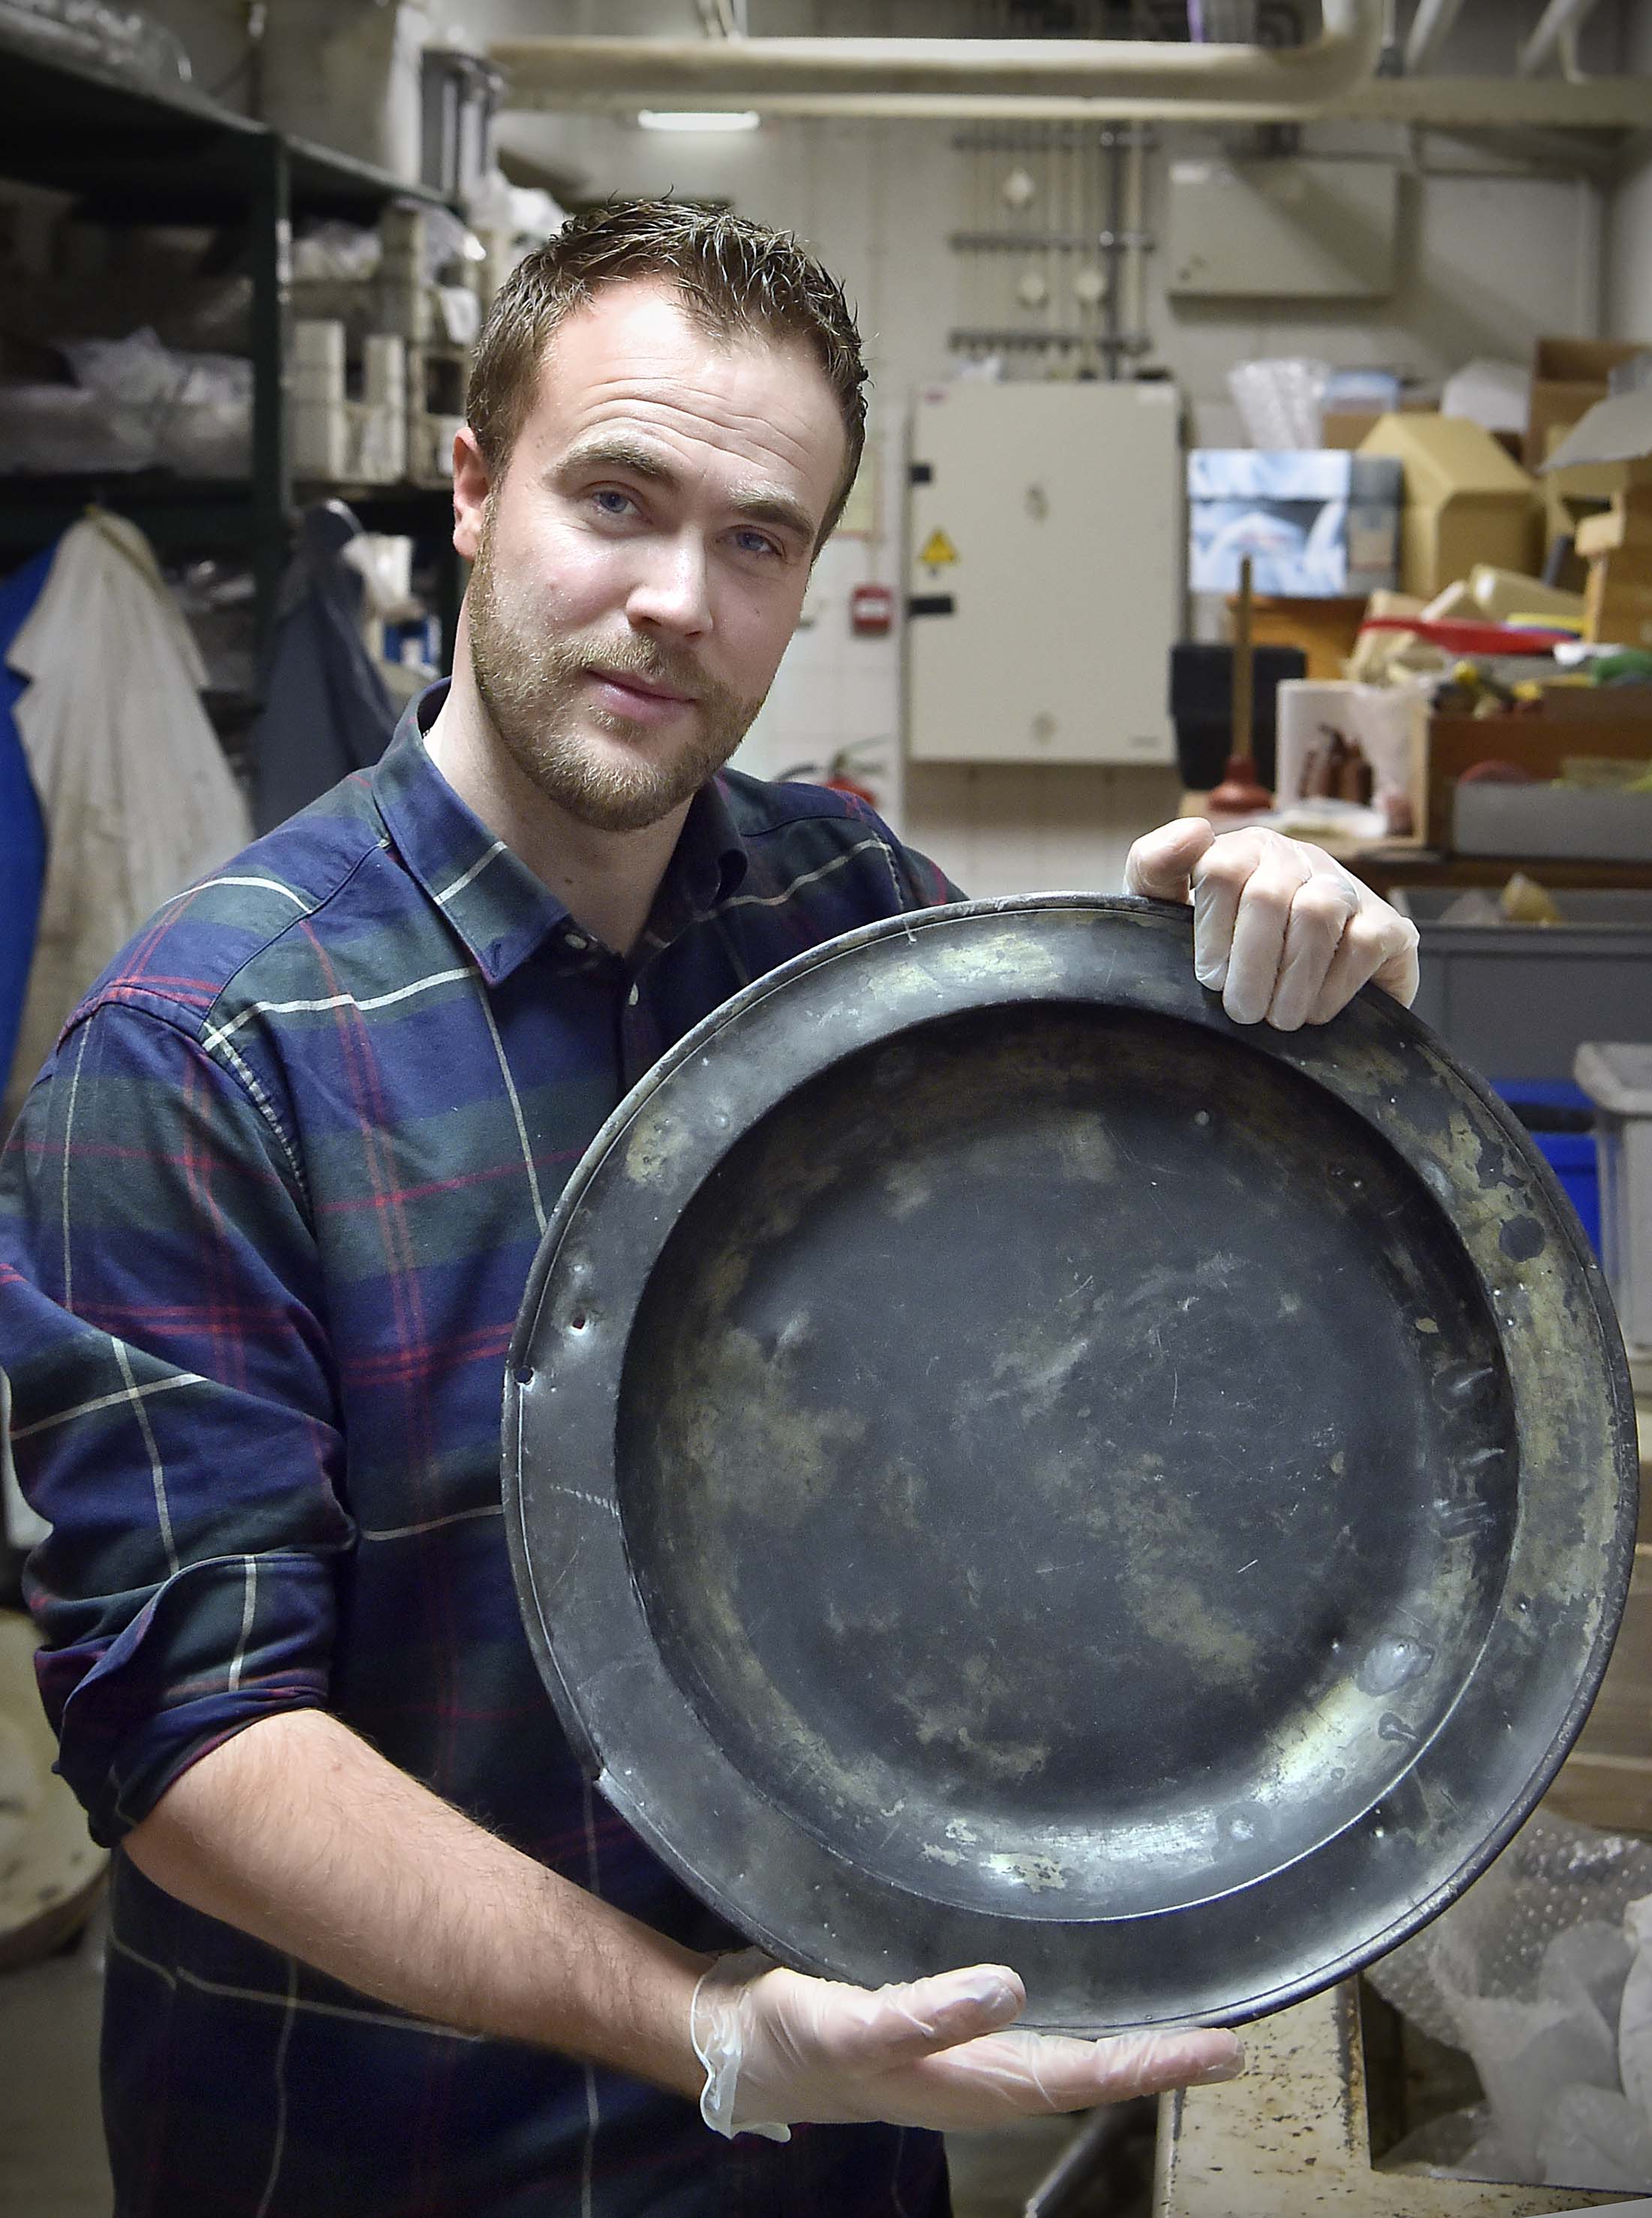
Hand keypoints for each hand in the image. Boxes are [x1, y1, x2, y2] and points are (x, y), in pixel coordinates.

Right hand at [689, 1948, 1242, 2141]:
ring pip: (1057, 2058)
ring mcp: (954, 2061)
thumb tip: (1012, 1989)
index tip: (1224, 2052)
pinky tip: (1074, 1996)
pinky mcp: (935, 2030)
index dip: (1153, 2064)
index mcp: (964, 2084)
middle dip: (1154, 2060)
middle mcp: (972, 2078)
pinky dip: (1062, 2019)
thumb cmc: (784, 2038)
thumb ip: (925, 2013)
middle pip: (1082, 2074)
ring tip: (1177, 2025)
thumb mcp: (848, 2025)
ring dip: (1117, 2044)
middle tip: (1227, 2042)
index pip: (1081, 2074)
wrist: (723, 2043)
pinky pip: (1019, 2033)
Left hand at [1125, 820, 1419, 1029]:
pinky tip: (1313, 1010)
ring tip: (1276, 1019)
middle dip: (1251, 963)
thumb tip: (1194, 831)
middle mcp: (1298, 860)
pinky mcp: (1389, 925)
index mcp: (1245, 851)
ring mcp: (1347, 890)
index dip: (1214, 929)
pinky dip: (1334, 985)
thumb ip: (1156, 866)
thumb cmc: (1219, 950)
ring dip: (1293, 977)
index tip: (1209, 977)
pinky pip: (1365, 943)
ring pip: (1319, 913)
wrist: (1283, 997)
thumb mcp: (1167, 908)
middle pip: (1269, 895)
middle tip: (1241, 1011)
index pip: (1223, 869)